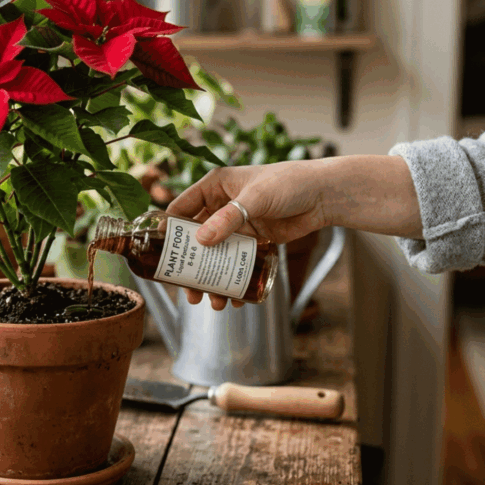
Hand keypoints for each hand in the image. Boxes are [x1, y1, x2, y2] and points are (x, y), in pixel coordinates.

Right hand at [167, 161, 331, 309]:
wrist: (324, 195)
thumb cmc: (290, 184)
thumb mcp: (255, 198)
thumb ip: (229, 218)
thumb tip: (201, 241)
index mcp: (216, 186)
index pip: (182, 207)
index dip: (168, 229)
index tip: (159, 253)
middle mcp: (222, 206)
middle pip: (196, 239)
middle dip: (190, 266)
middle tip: (188, 290)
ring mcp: (238, 225)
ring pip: (215, 255)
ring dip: (210, 278)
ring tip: (212, 300)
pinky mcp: (254, 241)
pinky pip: (236, 262)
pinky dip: (232, 279)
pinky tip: (234, 296)